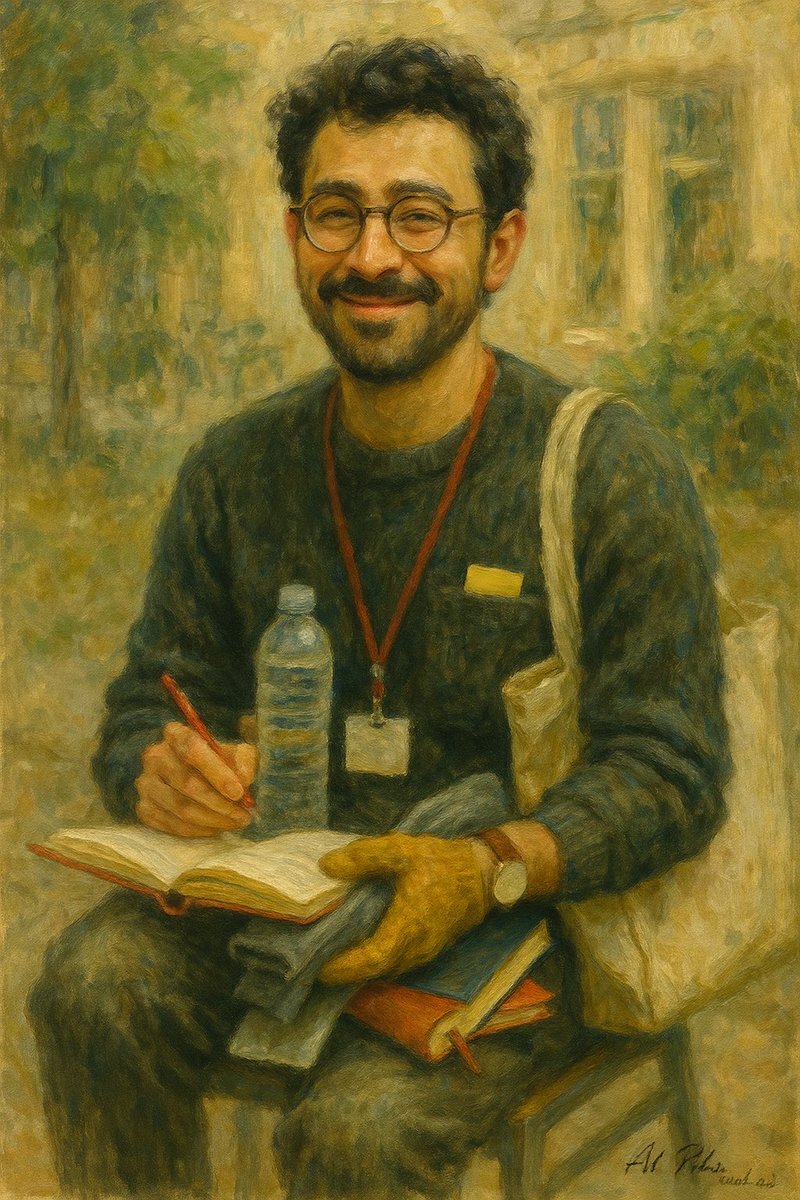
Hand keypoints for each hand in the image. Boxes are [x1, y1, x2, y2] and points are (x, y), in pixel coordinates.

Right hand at [134, 721, 257, 836]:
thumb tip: (244, 779)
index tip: (239, 792)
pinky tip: (216, 827)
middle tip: (244, 815)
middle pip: (187, 783)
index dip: (217, 772)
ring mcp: (146, 783)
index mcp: (176, 734)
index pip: (193, 750)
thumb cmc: (222, 762)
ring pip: (180, 808)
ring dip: (212, 820)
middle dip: (220, 803)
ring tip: (235, 822)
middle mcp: (155, 756)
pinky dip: (198, 830)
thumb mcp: (238, 753)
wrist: (200, 777)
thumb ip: (245, 762)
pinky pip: (171, 825)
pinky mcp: (144, 808)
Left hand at [317, 833, 489, 984]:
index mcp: (408, 928)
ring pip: (384, 969)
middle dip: (343, 968)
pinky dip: (374, 958)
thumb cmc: (443, 862)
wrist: (485, 874)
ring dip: (358, 964)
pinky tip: (359, 940)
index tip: (316, 963)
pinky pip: (395, 962)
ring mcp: (424, 953)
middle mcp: (416, 949)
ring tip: (330, 947)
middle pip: (373, 971)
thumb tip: (327, 866)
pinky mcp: (427, 949)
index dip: (342, 967)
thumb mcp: (401, 850)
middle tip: (314, 954)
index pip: (370, 961)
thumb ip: (363, 856)